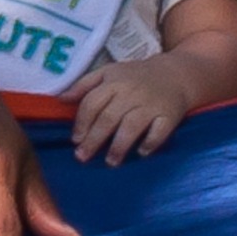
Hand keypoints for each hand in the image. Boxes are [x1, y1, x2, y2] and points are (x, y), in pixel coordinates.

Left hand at [68, 53, 208, 165]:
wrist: (176, 74)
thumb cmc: (136, 76)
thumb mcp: (108, 72)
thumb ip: (84, 85)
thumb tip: (60, 99)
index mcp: (113, 82)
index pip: (92, 103)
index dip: (82, 123)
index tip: (75, 141)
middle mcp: (131, 92)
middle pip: (108, 117)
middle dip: (94, 139)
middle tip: (83, 157)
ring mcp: (151, 104)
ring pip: (132, 126)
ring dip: (119, 145)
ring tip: (110, 162)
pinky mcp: (170, 114)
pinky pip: (159, 131)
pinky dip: (150, 142)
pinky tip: (141, 153)